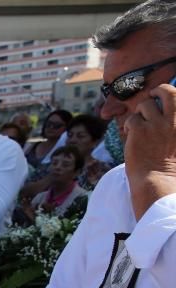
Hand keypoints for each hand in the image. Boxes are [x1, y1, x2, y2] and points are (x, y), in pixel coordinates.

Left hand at [125, 83, 175, 217]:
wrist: (159, 181)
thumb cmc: (171, 166)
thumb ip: (174, 126)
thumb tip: (167, 117)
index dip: (171, 94)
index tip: (167, 97)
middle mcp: (175, 119)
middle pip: (167, 91)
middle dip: (158, 90)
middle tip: (153, 95)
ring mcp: (157, 123)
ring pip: (145, 104)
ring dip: (141, 113)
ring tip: (141, 126)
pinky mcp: (140, 129)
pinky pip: (132, 119)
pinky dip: (130, 125)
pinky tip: (132, 135)